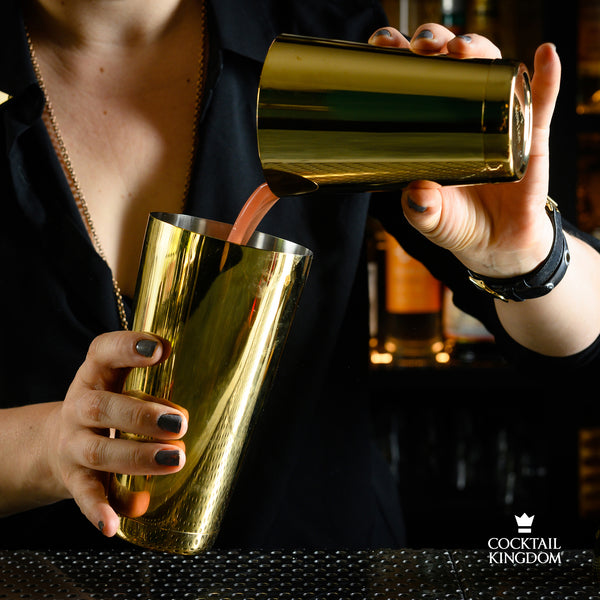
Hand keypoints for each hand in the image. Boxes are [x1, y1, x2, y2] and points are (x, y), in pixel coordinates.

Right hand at [47, 331, 187, 536]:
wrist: (56, 445)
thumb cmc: (107, 409)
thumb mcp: (122, 388)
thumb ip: (154, 392)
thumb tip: (189, 410)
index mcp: (94, 377)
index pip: (103, 352)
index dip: (128, 347)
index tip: (160, 348)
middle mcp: (79, 408)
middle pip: (103, 407)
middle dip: (142, 415)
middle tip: (180, 422)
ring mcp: (73, 445)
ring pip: (98, 451)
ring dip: (138, 456)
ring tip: (175, 459)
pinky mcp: (73, 479)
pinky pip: (84, 495)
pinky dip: (99, 509)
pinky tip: (114, 523)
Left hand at [369, 24, 560, 277]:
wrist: (496, 243)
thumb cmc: (456, 223)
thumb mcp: (431, 219)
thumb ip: (421, 209)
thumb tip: (418, 193)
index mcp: (433, 127)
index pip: (415, 80)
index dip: (401, 56)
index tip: (384, 44)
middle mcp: (465, 114)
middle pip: (451, 64)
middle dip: (436, 43)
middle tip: (423, 45)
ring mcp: (499, 119)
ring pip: (492, 71)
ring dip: (479, 49)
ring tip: (463, 47)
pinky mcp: (531, 136)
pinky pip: (541, 102)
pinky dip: (545, 79)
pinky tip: (544, 55)